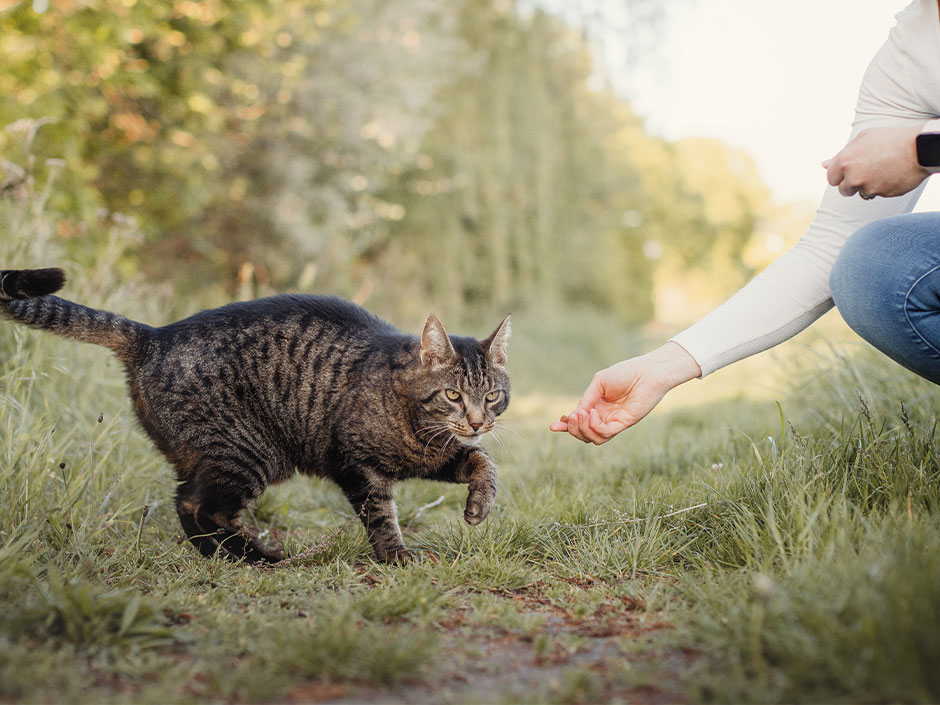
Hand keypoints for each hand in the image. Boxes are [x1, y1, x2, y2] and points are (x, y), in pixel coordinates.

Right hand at [549, 342, 699, 444]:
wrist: (648, 372)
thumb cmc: (626, 373)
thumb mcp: (598, 383)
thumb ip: (586, 399)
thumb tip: (573, 415)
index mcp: (597, 407)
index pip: (579, 423)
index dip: (566, 427)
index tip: (554, 426)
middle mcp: (605, 417)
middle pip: (584, 434)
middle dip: (572, 428)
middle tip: (570, 416)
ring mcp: (615, 422)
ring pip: (593, 439)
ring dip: (582, 429)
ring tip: (581, 414)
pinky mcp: (624, 424)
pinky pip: (605, 434)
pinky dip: (594, 427)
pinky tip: (592, 413)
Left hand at [822, 124, 928, 198]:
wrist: (920, 147)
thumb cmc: (891, 139)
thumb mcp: (863, 139)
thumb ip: (842, 154)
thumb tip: (823, 165)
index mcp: (844, 161)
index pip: (831, 178)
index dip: (839, 175)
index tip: (848, 172)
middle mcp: (853, 176)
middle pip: (843, 190)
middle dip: (852, 184)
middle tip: (867, 171)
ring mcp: (868, 187)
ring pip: (861, 193)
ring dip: (868, 186)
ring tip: (882, 170)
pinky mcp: (882, 194)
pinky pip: (878, 194)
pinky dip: (883, 187)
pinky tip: (892, 174)